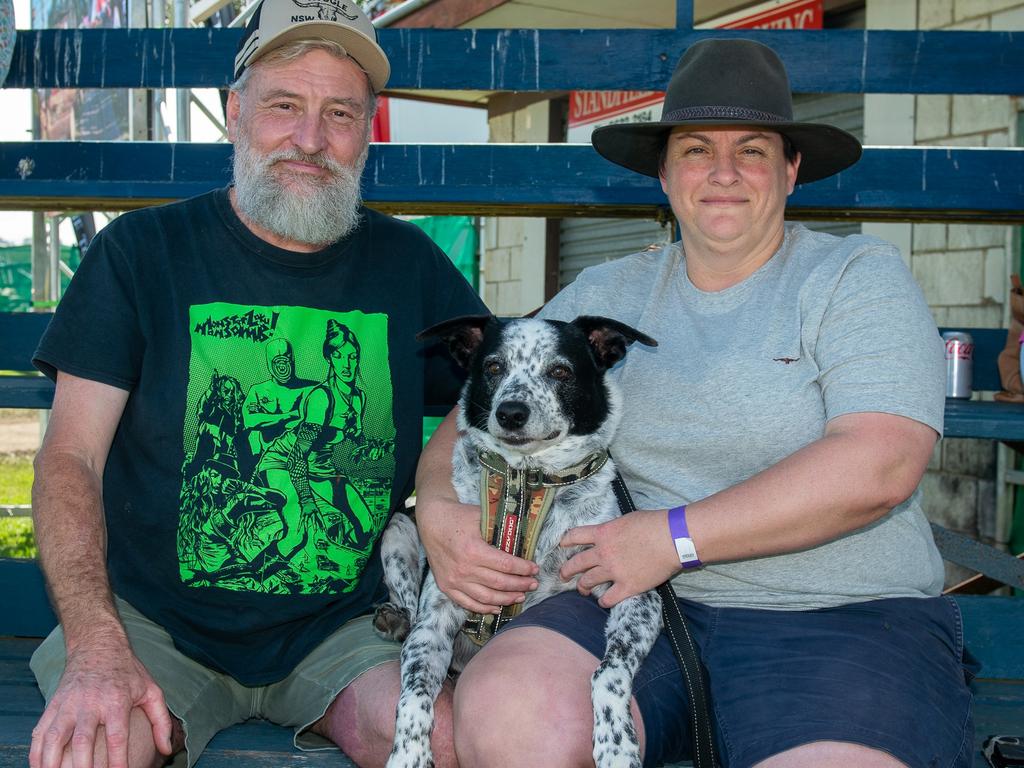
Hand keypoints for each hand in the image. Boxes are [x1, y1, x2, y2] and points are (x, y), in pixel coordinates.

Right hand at [29, 636, 173, 767]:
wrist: (97, 645)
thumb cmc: (127, 672)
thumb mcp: (151, 690)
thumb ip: (161, 721)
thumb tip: (167, 749)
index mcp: (117, 700)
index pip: (117, 736)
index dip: (118, 760)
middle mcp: (91, 703)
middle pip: (83, 740)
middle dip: (83, 766)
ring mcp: (68, 704)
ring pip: (56, 737)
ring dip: (52, 762)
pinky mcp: (53, 705)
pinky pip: (40, 732)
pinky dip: (36, 753)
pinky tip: (39, 767)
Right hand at [415, 496, 538, 613]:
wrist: (431, 521)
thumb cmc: (459, 516)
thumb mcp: (481, 515)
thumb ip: (501, 525)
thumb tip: (525, 532)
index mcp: (474, 550)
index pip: (506, 565)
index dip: (523, 569)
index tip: (535, 569)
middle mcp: (464, 569)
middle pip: (499, 583)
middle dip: (520, 585)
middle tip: (533, 584)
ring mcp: (454, 580)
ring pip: (486, 597)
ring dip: (506, 599)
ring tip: (520, 596)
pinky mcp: (446, 586)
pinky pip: (468, 603)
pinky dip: (484, 608)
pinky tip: (497, 608)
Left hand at [559, 509, 679, 607]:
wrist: (672, 539)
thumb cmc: (654, 524)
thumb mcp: (626, 520)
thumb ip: (613, 529)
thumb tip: (609, 534)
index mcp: (603, 534)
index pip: (575, 536)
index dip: (566, 541)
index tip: (562, 546)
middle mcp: (603, 553)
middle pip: (576, 563)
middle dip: (566, 570)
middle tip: (563, 575)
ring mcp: (614, 571)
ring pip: (588, 582)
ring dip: (583, 587)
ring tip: (582, 590)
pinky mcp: (627, 586)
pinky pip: (609, 598)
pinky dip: (604, 601)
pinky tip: (604, 601)